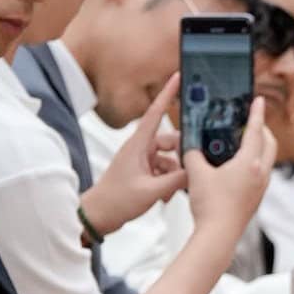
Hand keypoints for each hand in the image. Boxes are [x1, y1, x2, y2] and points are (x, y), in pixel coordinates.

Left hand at [80, 75, 185, 235]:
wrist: (98, 216)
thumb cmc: (115, 201)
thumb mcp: (151, 191)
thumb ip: (176, 180)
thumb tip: (195, 171)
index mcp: (138, 145)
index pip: (156, 113)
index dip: (167, 94)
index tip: (178, 77)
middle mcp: (139, 149)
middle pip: (169, 141)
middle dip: (180, 156)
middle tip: (188, 170)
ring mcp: (141, 161)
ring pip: (169, 158)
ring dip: (174, 174)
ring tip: (170, 192)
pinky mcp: (142, 172)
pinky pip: (163, 170)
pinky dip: (168, 182)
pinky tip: (165, 197)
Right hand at [183, 98, 275, 245]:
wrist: (218, 236)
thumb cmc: (210, 205)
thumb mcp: (196, 173)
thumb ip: (193, 155)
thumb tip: (190, 147)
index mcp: (250, 163)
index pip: (256, 131)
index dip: (256, 113)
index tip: (258, 101)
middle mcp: (260, 174)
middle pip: (268, 144)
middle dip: (261, 130)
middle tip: (250, 122)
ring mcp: (261, 188)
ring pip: (265, 160)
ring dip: (258, 148)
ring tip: (242, 142)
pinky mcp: (256, 198)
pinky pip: (259, 173)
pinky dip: (252, 163)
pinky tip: (236, 166)